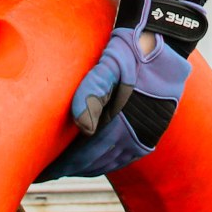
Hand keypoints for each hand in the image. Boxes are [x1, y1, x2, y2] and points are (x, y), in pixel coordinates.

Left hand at [38, 0, 206, 179]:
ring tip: (68, 166)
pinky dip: (109, 160)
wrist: (167, 40)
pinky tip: (97, 157)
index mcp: (124, 121)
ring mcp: (147, 134)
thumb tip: (79, 121)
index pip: (86, 155)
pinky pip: (127, 155)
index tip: (44, 171)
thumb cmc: (134, 47)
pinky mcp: (154, 129)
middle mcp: (137, 134)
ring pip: (112, 161)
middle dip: (72, 168)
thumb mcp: (112, 61)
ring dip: (89, 166)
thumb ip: (94, 87)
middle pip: (97, 163)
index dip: (64, 165)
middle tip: (50, 171)